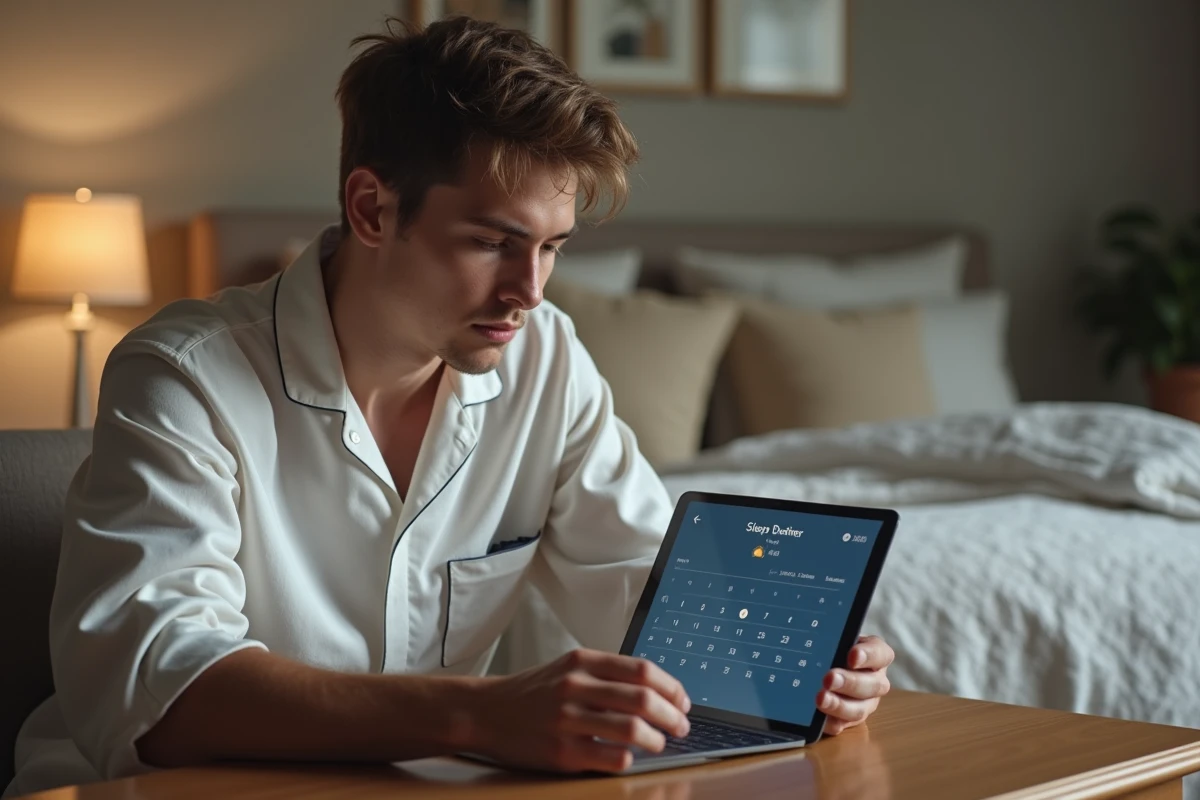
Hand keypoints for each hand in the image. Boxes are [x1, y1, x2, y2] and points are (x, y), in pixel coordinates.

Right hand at [467, 649, 691, 772]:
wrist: (486, 712)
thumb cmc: (534, 692)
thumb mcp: (568, 668)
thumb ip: (606, 674)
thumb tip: (657, 690)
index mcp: (582, 662)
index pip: (642, 670)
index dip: (671, 687)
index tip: (683, 701)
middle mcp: (575, 687)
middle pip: (643, 699)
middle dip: (672, 716)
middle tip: (681, 726)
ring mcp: (567, 720)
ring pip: (632, 729)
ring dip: (656, 739)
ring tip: (659, 743)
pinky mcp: (561, 752)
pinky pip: (611, 757)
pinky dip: (628, 759)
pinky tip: (628, 758)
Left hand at [816, 634, 893, 735]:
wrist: (822, 664)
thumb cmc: (833, 646)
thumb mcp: (835, 638)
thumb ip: (834, 638)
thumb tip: (819, 640)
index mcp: (877, 656)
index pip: (881, 654)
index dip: (868, 655)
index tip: (852, 655)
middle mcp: (876, 682)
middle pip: (872, 685)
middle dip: (850, 683)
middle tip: (829, 678)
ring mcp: (866, 703)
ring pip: (859, 709)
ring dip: (839, 705)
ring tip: (820, 699)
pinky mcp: (849, 720)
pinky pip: (842, 725)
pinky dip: (830, 722)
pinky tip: (819, 718)